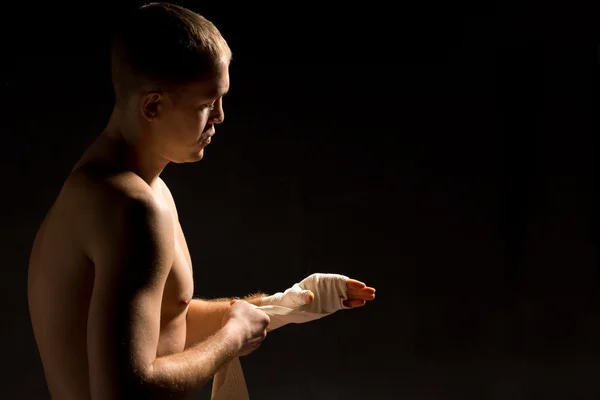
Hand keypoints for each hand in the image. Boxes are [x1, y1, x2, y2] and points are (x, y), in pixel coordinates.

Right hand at [221, 300, 269, 356]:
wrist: (231, 338)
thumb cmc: (237, 318)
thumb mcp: (239, 304)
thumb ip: (241, 303)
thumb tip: (236, 303)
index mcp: (265, 319)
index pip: (257, 313)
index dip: (247, 311)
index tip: (239, 311)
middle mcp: (263, 332)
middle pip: (253, 325)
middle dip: (245, 322)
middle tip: (234, 320)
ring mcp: (256, 343)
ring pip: (249, 335)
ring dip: (242, 332)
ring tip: (232, 329)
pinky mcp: (248, 351)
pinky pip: (243, 344)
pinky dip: (239, 341)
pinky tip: (232, 338)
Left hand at [261, 273, 375, 310]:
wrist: (287, 308)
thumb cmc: (289, 298)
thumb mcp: (294, 296)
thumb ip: (302, 295)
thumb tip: (309, 297)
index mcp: (321, 280)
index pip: (338, 280)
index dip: (349, 283)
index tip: (360, 285)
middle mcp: (328, 287)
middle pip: (346, 287)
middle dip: (358, 289)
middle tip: (371, 291)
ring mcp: (330, 296)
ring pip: (347, 295)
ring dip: (359, 296)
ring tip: (371, 296)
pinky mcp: (330, 305)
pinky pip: (343, 304)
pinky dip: (352, 304)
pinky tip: (361, 303)